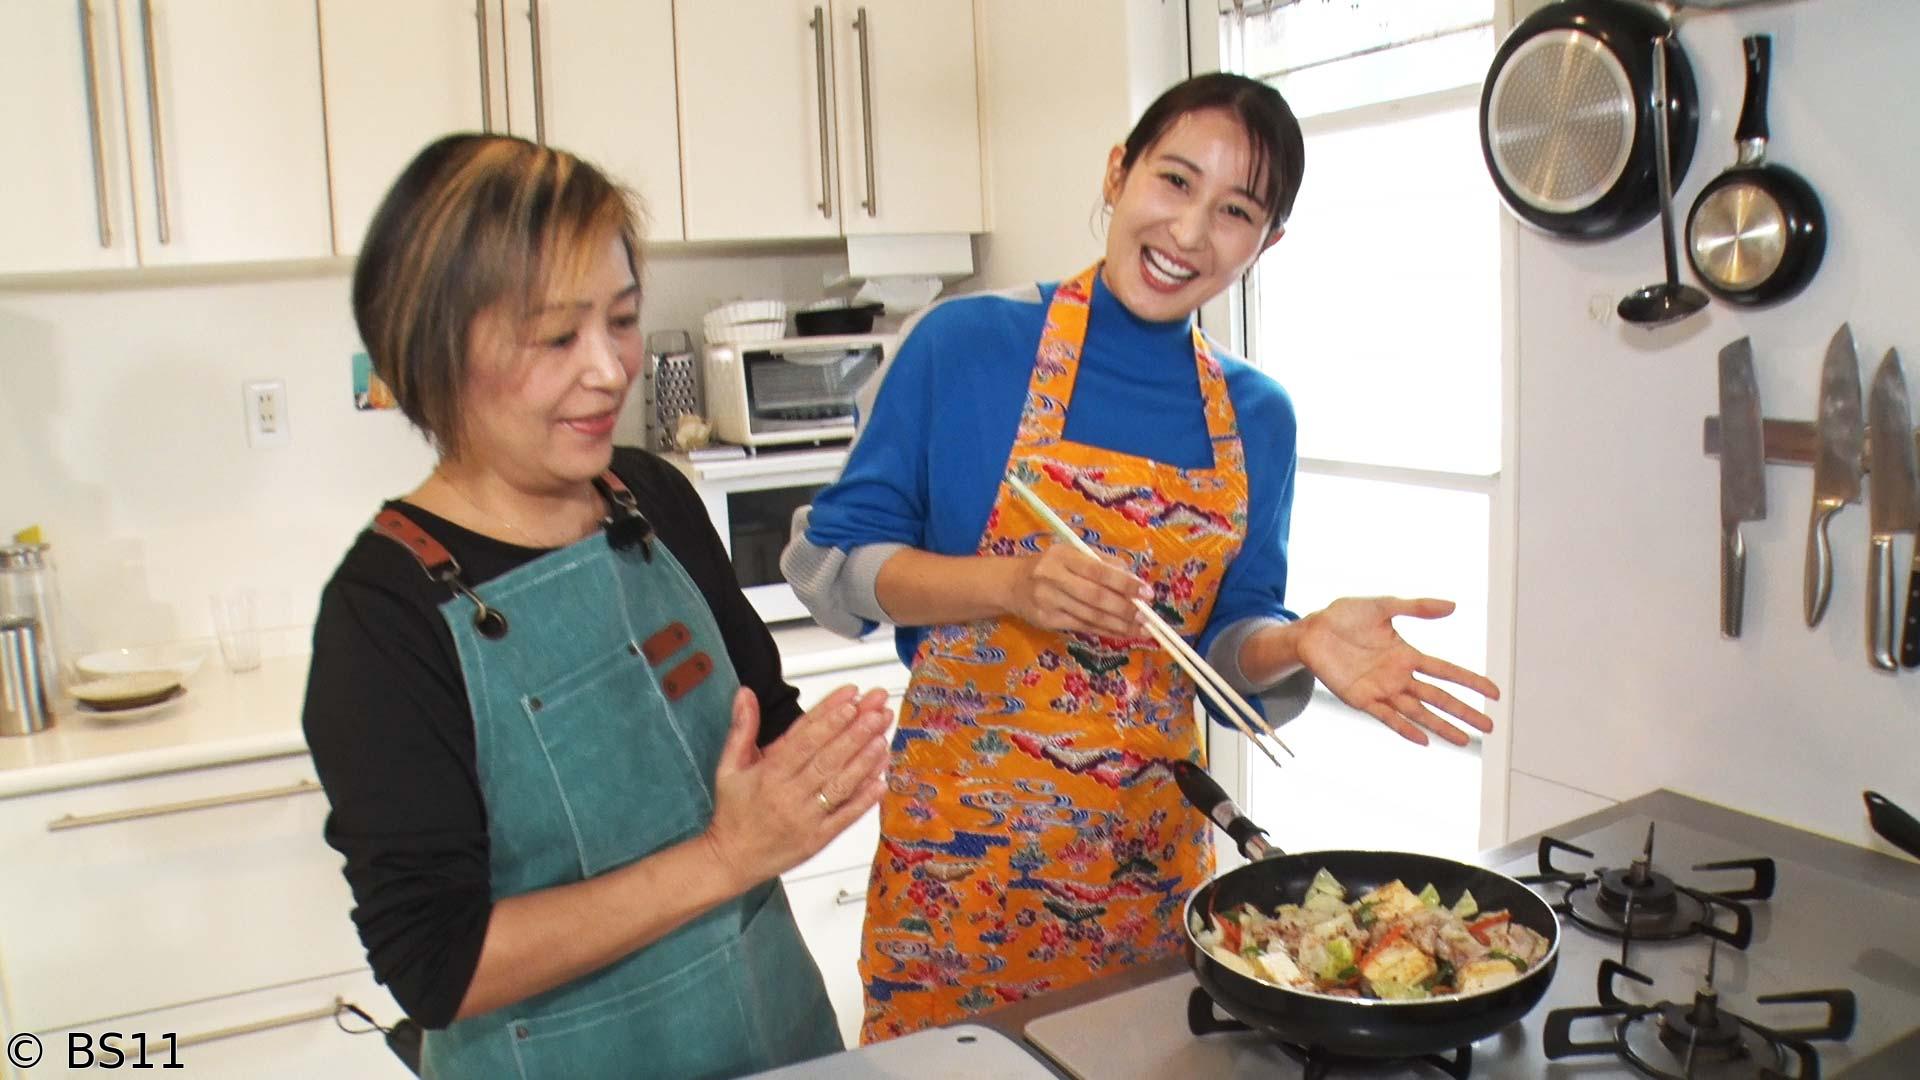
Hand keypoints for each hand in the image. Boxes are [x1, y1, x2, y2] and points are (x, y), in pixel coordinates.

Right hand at [703, 685, 890, 889]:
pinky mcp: (817, 839)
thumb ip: (742, 728)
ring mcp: (805, 818)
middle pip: (827, 758)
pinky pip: (844, 817)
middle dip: (855, 732)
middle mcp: (788, 794)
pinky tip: (880, 781)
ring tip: (882, 737)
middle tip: (877, 711)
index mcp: (769, 774)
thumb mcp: (729, 767)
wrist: (731, 860)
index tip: (851, 699)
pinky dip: (863, 800)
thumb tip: (746, 693)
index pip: (804, 740)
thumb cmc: (733, 812)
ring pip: (839, 785)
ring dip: (864, 761)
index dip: (829, 718)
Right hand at [1002, 545, 1150, 637]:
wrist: (1011, 584)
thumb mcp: (1071, 554)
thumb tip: (1133, 577)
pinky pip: (1082, 627)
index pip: (1098, 571)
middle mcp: (1052, 577)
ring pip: (1090, 616)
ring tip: (1142, 630)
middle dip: (1125, 608)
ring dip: (1120, 625)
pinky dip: (1105, 631)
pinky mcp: (1047, 621)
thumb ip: (1101, 562)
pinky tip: (1122, 633)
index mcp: (1062, 556)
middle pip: (1095, 597)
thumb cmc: (1049, 566)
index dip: (1125, 584)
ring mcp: (1048, 602)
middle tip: (1147, 616)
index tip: (1147, 592)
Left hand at [1296, 597, 1499, 746]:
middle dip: (1463, 712)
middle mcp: (1399, 676)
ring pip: (1418, 712)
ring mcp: (1381, 690)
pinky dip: (1405, 728)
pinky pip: (1387, 717)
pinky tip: (1424, 740)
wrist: (1312, 631)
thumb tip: (1453, 606)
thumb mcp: (1382, 606)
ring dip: (1441, 726)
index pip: (1446, 671)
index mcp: (1407, 655)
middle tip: (1489, 727)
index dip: (1470, 682)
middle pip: (1438, 697)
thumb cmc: (1345, 617)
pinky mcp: (1361, 699)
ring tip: (1464, 740)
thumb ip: (1416, 608)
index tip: (1494, 693)